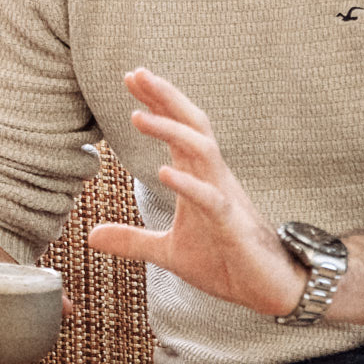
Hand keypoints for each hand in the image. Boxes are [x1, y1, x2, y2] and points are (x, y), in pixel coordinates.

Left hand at [83, 69, 309, 316]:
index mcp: (201, 178)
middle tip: (136, 73)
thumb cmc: (227, 263)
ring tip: (138, 116)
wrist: (271, 291)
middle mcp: (215, 179)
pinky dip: (188, 184)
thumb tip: (91, 235)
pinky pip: (211, 199)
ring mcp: (226, 200)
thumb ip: (133, 240)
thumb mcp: (169, 253)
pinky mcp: (233, 226)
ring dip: (171, 131)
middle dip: (166, 99)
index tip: (132, 77)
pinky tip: (164, 171)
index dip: (157, 103)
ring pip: (203, 152)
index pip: (179, 130)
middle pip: (193, 127)